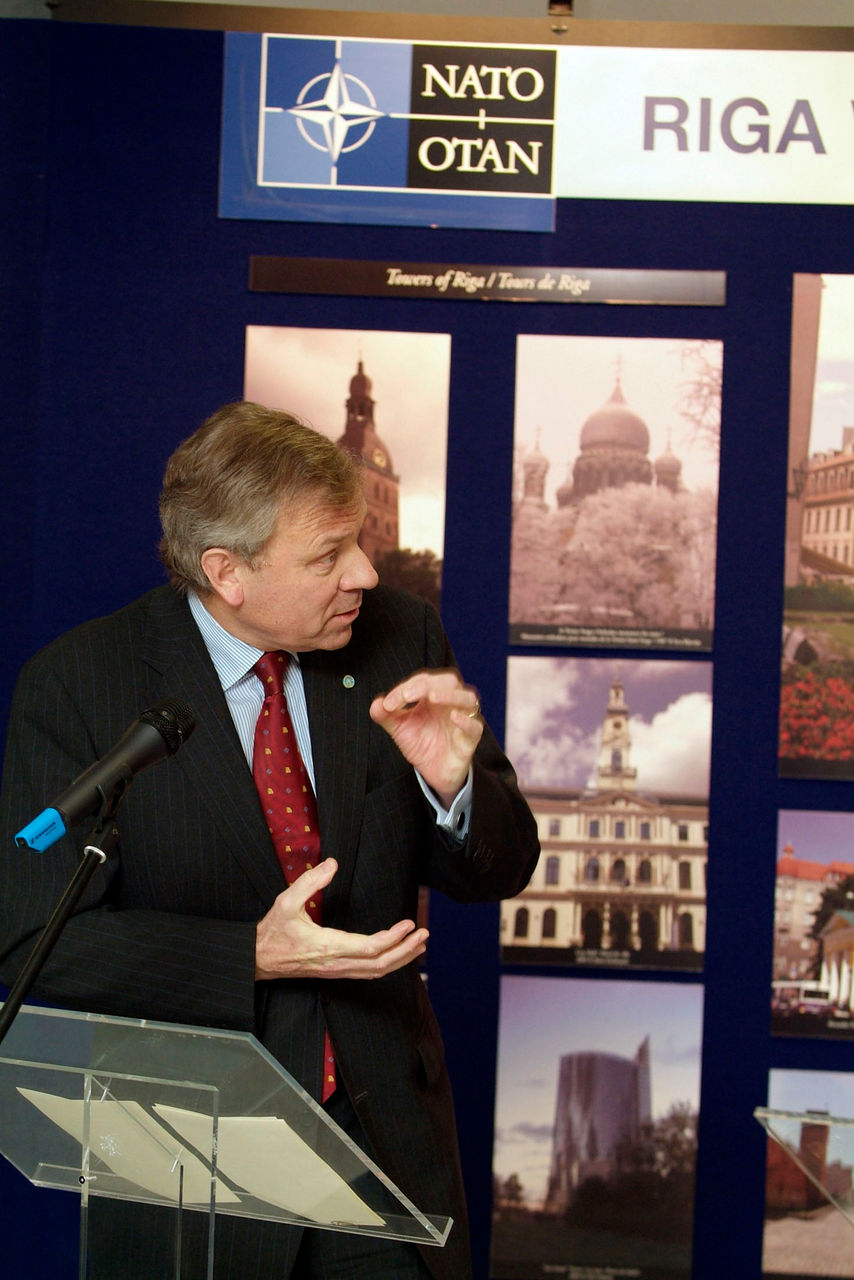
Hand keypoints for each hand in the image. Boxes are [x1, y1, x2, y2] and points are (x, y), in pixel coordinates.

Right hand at [255, 859, 427, 980]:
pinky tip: (397, 956)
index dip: (393, 938)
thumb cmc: (273, 932)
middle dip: (406, 950)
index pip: (370, 948)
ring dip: (401, 959)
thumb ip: (309, 882)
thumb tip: (332, 864)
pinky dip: (387, 965)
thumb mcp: (286, 902)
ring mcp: (337, 971)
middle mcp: (336, 963)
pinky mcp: (335, 972)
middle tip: (424, 934)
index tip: (408, 924)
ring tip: (419, 944)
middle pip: (380, 964)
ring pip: (376, 972)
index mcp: (328, 946)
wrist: (258, 959)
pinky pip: (367, 973)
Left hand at [369, 668, 482, 808]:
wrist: (433, 773)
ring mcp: (463, 719)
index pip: (423, 681)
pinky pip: (475, 726)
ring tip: (433, 697)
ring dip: (450, 695)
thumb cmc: (421, 743)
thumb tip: (376, 704)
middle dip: (427, 684)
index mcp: (433, 696)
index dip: (405, 688)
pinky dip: (466, 720)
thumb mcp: (399, 729)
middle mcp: (451, 703)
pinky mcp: (470, 739)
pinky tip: (454, 718)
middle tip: (408, 694)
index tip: (388, 704)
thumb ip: (386, 716)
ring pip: (467, 699)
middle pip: (448, 681)